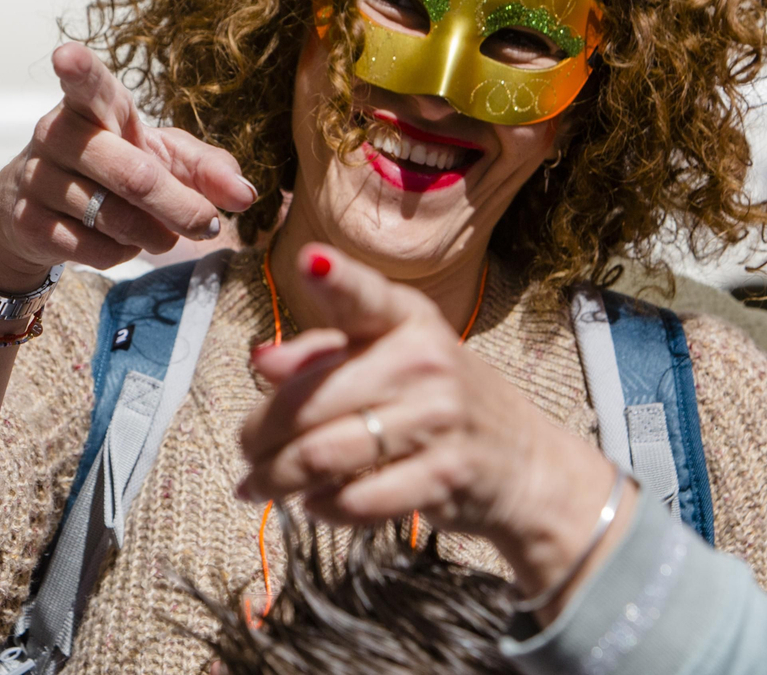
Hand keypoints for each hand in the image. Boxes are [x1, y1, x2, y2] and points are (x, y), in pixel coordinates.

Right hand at [0, 43, 257, 292]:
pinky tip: (117, 242)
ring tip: (161, 234)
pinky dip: (120, 253)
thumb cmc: (116, 168)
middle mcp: (59, 134)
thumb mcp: (166, 158)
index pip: (87, 85)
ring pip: (115, 218)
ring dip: (154, 235)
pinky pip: (93, 248)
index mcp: (97, 107)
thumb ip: (209, 168)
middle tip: (208, 225)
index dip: (79, 70)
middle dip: (181, 207)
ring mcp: (38, 178)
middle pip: (133, 175)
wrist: (34, 211)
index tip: (67, 56)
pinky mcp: (28, 222)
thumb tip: (245, 195)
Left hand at [236, 245, 622, 599]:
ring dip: (276, 478)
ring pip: (324, 455)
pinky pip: (357, 498)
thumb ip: (321, 354)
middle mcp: (426, 361)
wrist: (522, 460)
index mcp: (408, 319)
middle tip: (244, 450)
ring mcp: (440, 418)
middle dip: (259, 434)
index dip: (336, 278)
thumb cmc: (436, 401)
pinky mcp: (445, 475)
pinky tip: (312, 503)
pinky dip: (323, 506)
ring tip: (255, 485)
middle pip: (311, 400)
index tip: (307, 260)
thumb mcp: (388, 359)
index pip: (366, 296)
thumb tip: (260, 360)